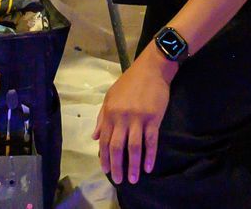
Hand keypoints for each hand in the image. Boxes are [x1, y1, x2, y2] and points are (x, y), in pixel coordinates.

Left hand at [95, 50, 174, 183]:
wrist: (151, 69)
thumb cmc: (130, 82)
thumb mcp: (110, 97)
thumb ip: (102, 117)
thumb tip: (96, 137)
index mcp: (110, 112)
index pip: (106, 140)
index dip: (105, 157)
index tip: (106, 170)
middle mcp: (122, 117)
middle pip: (118, 147)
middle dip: (117, 166)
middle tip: (119, 180)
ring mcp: (138, 119)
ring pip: (134, 148)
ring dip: (133, 166)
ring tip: (134, 179)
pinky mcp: (154, 119)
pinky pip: (151, 141)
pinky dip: (150, 156)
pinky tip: (149, 167)